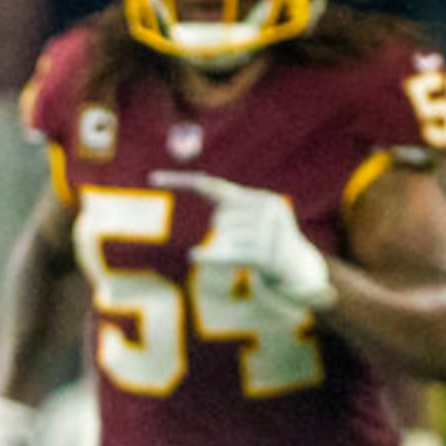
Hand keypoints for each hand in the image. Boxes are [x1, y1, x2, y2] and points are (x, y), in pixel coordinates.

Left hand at [153, 169, 335, 310]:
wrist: (294, 266)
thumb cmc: (259, 246)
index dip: (182, 181)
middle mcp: (265, 206)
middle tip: (242, 243)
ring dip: (225, 249)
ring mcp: (269, 227)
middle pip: (217, 219)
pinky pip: (227, 255)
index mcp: (254, 198)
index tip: (151, 179)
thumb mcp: (236, 234)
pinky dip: (212, 259)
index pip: (214, 186)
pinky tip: (208, 258)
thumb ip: (215, 232)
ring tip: (249, 252)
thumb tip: (192, 255)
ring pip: (223, 237)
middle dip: (221, 235)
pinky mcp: (267, 250)